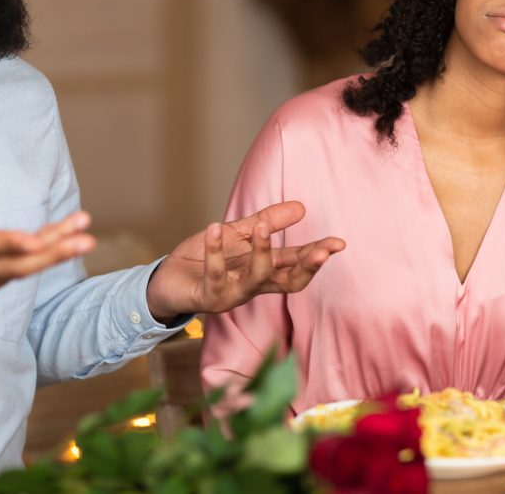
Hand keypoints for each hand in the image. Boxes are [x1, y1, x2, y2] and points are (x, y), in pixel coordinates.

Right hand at [0, 162, 94, 317]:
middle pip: (12, 264)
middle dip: (51, 252)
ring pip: (20, 271)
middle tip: (85, 238)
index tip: (35, 242)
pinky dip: (40, 260)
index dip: (7, 245)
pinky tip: (64, 241)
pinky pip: (15, 275)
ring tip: (85, 238)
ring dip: (54, 254)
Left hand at [145, 201, 344, 318]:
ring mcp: (232, 294)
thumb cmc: (203, 260)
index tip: (338, 244)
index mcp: (264, 271)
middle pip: (288, 281)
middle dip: (307, 266)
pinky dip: (214, 251)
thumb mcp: (239, 234)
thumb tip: (301, 207)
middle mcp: (253, 286)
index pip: (297, 265)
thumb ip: (267, 222)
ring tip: (263, 227)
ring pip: (255, 278)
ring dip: (262, 252)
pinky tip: (215, 229)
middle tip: (323, 250)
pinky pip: (214, 275)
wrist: (166, 280)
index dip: (317, 256)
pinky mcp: (207, 297)